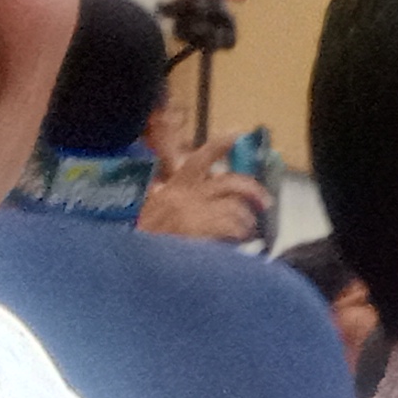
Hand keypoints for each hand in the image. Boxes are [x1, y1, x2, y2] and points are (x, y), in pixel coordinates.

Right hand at [137, 131, 272, 241]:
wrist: (132, 264)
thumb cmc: (143, 240)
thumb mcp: (152, 212)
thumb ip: (171, 200)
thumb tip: (193, 196)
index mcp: (174, 187)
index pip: (199, 158)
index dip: (221, 143)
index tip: (239, 133)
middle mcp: (185, 194)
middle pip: (230, 182)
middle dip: (252, 189)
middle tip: (265, 202)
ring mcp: (193, 211)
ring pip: (235, 207)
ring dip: (246, 221)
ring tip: (246, 232)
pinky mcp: (198, 229)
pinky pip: (231, 226)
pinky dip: (239, 234)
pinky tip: (238, 243)